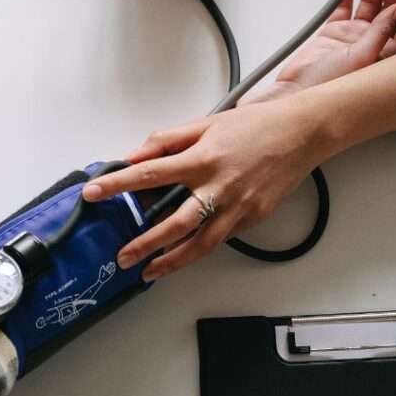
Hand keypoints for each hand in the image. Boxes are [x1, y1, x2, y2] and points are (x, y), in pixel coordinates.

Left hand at [82, 95, 324, 280]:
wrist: (302, 133)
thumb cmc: (256, 125)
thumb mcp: (207, 123)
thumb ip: (168, 139)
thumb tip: (136, 154)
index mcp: (203, 158)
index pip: (149, 173)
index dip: (117, 184)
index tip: (93, 193)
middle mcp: (219, 187)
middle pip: (174, 223)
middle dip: (144, 243)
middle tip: (122, 256)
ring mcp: (238, 207)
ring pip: (200, 244)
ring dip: (171, 261)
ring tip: (149, 271)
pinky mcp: (253, 218)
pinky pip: (221, 238)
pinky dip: (200, 249)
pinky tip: (184, 255)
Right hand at [242, 0, 395, 104]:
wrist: (295, 95)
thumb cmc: (330, 89)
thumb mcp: (361, 58)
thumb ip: (381, 32)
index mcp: (387, 57)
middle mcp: (374, 46)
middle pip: (390, 9)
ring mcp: (353, 38)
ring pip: (368, 4)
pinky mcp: (334, 33)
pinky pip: (344, 7)